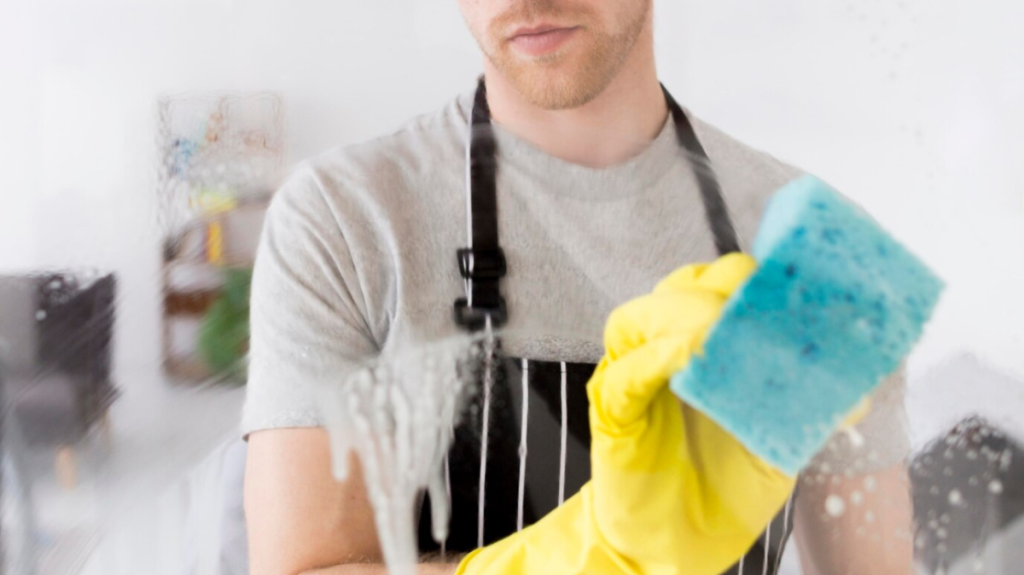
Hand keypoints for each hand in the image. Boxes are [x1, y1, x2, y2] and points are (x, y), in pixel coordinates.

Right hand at [457, 254, 795, 574]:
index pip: (719, 286)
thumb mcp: (777, 439)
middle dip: (724, 291)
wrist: (680, 544)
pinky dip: (658, 358)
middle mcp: (662, 349)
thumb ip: (805, 406)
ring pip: (644, 318)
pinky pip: (628, 374)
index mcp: (702, 345)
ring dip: (688, 316)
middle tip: (763, 312)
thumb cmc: (722, 486)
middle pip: (681, 288)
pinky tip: (690, 357)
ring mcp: (632, 376)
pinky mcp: (613, 411)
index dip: (752, 280)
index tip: (794, 290)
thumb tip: (856, 388)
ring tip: (725, 330)